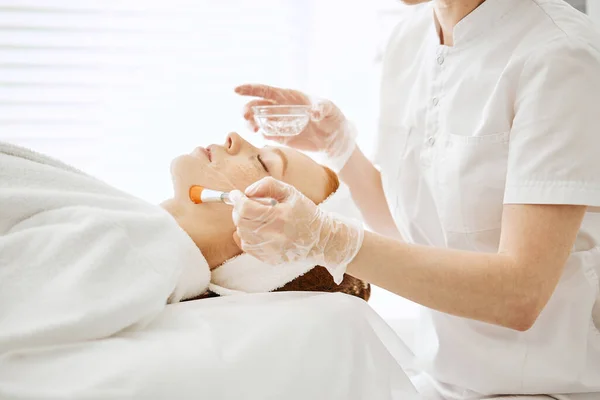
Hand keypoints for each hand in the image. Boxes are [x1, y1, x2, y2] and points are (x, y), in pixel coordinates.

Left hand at [230, 177, 363, 282]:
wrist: (321, 239)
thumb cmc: (306, 212)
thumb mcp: (291, 192)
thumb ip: (268, 185)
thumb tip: (247, 191)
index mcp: (279, 216)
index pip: (245, 208)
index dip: (237, 199)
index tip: (236, 194)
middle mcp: (274, 235)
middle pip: (240, 221)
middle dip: (238, 209)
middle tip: (245, 203)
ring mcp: (270, 250)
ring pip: (241, 234)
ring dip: (243, 222)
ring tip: (257, 216)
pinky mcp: (269, 259)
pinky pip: (246, 246)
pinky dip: (246, 235)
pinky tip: (257, 229)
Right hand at [235, 83, 356, 170]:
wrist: (334, 138)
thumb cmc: (333, 118)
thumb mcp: (331, 110)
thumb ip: (323, 108)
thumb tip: (315, 113)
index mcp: (289, 97)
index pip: (266, 91)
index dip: (251, 89)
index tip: (236, 90)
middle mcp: (281, 108)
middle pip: (257, 105)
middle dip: (247, 109)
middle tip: (246, 117)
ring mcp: (280, 122)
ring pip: (258, 120)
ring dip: (251, 123)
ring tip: (252, 128)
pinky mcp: (282, 136)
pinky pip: (267, 134)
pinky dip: (262, 135)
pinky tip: (263, 136)